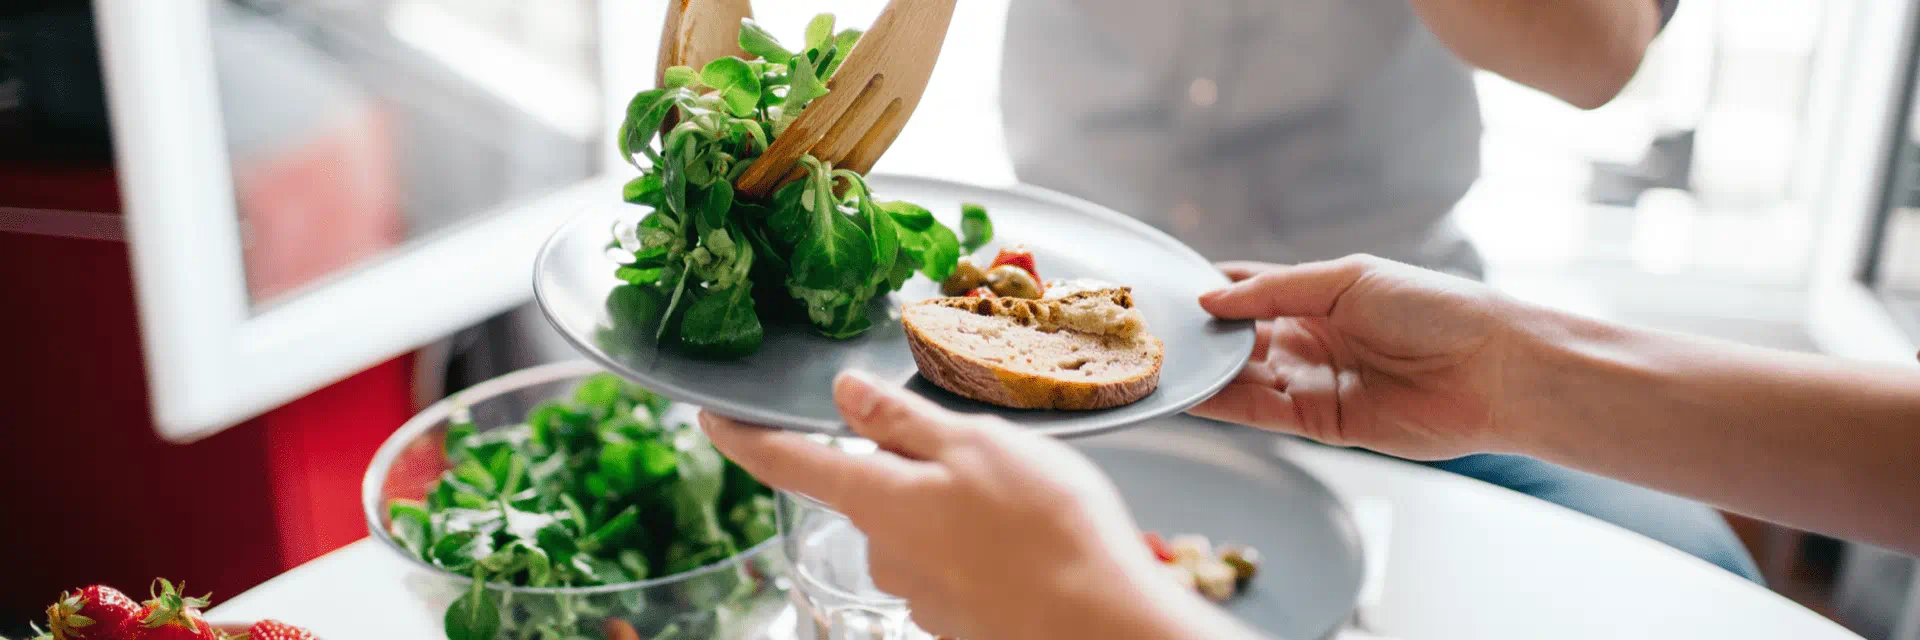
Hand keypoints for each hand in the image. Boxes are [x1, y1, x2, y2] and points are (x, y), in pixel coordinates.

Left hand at [701, 372, 1245, 639]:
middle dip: (911, 468)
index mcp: (877, 501)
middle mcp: (884, 554)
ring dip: (957, 510)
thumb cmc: (1046, 528)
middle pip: (873, 493)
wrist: (1101, 626)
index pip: (786, 462)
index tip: (708, 417)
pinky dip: (984, 548)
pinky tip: (1031, 542)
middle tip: (983, 450)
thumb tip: (843, 394)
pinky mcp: (958, 621)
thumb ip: (901, 421)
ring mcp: (920, 595)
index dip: (741, 437)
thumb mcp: (974, 444)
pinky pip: (957, 566)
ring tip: (1027, 500)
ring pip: (921, 530)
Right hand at [1190, 255, 1525, 459]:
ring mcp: (1314, 381)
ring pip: (1243, 377)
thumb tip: (1210, 300)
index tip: (1165, 291)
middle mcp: (1311, 338)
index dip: (1210, 290)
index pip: (1249, 289)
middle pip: (1239, 338)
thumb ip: (1275, 291)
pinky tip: (1192, 393)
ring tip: (1158, 365)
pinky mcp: (1322, 423)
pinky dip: (1226, 404)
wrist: (1493, 370)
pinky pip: (1262, 413)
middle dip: (1199, 336)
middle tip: (1148, 333)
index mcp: (1319, 295)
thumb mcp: (1348, 280)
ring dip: (1205, 373)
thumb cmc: (1434, 309)